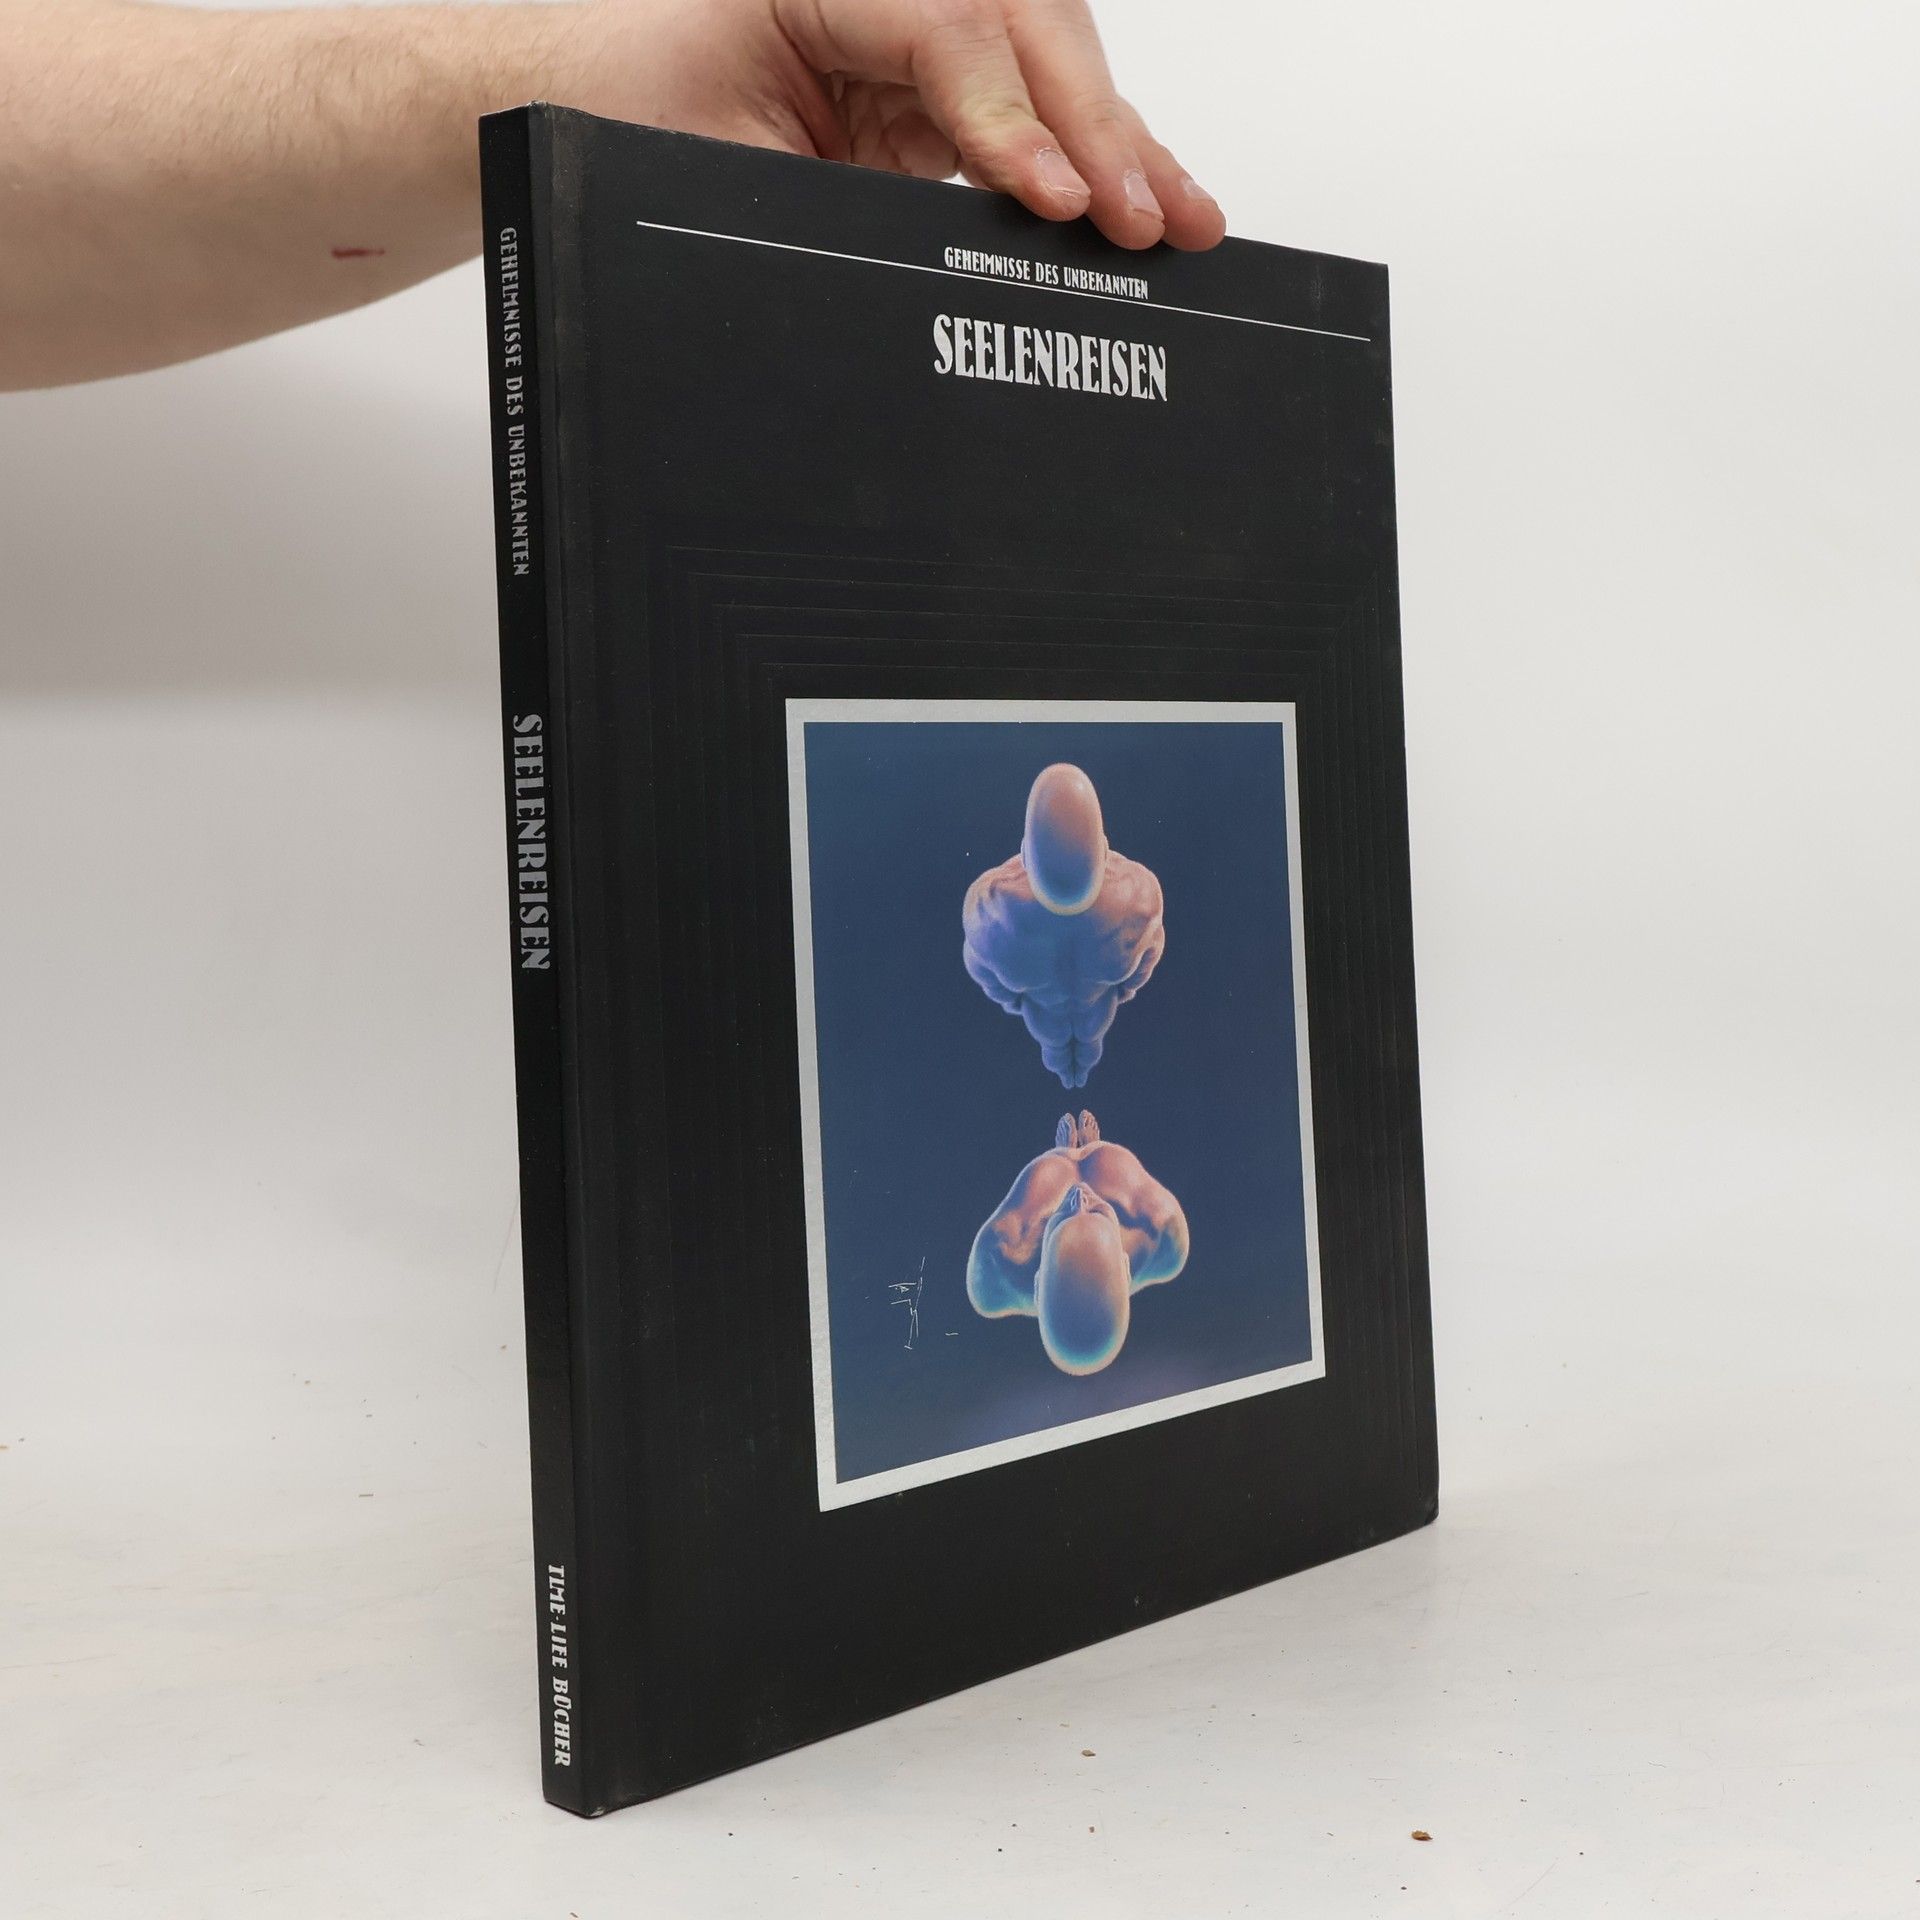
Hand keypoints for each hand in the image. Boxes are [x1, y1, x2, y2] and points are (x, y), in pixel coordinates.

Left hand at [568, 0, 1225, 250]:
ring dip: (1117, 141)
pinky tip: (1144, 197)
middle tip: (1145, 216)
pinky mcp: (928, 89)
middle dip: (1097, 127)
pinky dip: (1087, 159)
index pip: (952, 26)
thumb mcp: (718, 172)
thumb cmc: (623, 116)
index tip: (1058, 199)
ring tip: (1180, 217)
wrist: (580, 112)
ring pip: (1047, 61)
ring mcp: (912, 30)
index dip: (1015, 117)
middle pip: (1026, 26)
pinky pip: (1027, 108)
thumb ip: (834, 210)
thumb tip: (955, 271)